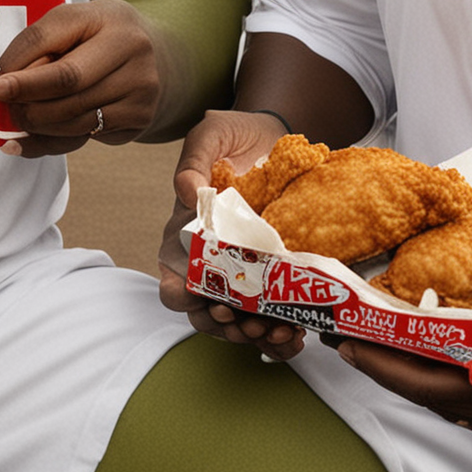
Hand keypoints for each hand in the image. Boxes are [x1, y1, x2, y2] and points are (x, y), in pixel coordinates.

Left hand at [0, 0, 160, 157]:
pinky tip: (27, 140)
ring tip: (17, 119)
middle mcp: (133, 51)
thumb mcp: (73, 22)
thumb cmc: (100, 36)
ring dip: (36, 124)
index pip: (54, 41)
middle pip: (68, 84)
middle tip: (4, 107)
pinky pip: (84, 137)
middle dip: (27, 100)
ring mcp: (142, 88)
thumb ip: (39, 44)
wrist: (154, 56)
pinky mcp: (140, 118)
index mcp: (110, 17)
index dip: (22, 68)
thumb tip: (4, 81)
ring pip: (74, 118)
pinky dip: (49, 141)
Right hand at [155, 109, 306, 360]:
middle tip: (255, 323)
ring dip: (258, 336)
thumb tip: (188, 193)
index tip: (209, 298)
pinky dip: (282, 335)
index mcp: (186, 236)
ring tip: (284, 331)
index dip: (185, 298)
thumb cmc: (234, 136)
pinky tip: (299, 333)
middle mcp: (212, 262)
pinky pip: (273, 316)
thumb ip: (193, 161)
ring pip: (240, 323)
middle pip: (207, 314)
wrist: (276, 135)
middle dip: (229, 329)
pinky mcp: (274, 274)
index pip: (173, 281)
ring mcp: (245, 272)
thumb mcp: (210, 136)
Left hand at [331, 240, 471, 435]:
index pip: (459, 377)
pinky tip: (424, 369)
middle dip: (395, 378)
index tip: (360, 347)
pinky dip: (448, 395)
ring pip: (465, 412)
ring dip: (418, 388)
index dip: (404, 368)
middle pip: (452, 401)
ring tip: (375, 356)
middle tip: (348, 349)